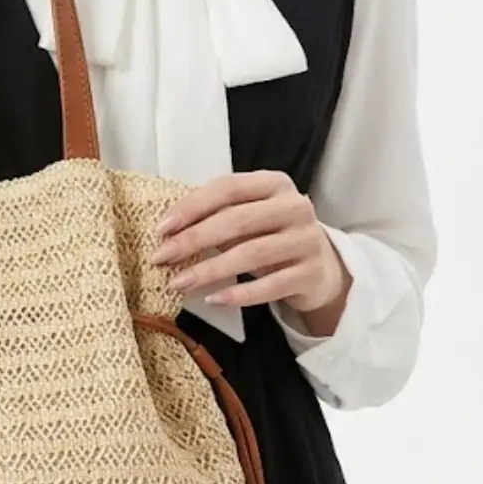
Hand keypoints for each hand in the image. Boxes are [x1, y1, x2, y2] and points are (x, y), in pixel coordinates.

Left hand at [150, 170, 350, 318]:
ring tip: (178, 283)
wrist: (321, 268)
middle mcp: (295, 207)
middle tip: (161, 258)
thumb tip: (168, 231)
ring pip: (251, 254)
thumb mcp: (250, 217)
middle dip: (194, 240)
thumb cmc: (272, 236)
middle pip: (237, 220)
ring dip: (210, 270)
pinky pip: (270, 286)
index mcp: (275, 183)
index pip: (228, 187)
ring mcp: (306, 240)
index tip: (162, 228)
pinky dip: (239, 294)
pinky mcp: (311, 273)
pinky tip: (213, 299)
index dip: (192, 206)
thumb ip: (217, 215)